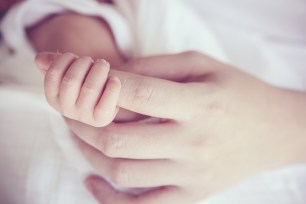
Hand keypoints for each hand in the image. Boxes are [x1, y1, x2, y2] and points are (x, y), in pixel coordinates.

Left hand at [42, 51, 305, 203]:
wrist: (274, 130)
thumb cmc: (237, 91)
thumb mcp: (202, 65)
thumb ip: (156, 68)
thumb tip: (113, 77)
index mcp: (200, 104)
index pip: (139, 94)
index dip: (104, 86)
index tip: (86, 82)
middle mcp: (194, 143)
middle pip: (119, 141)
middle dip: (84, 124)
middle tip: (71, 112)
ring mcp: (192, 175)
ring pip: (123, 172)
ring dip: (90, 154)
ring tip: (81, 137)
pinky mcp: (192, 195)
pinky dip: (108, 199)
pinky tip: (94, 181)